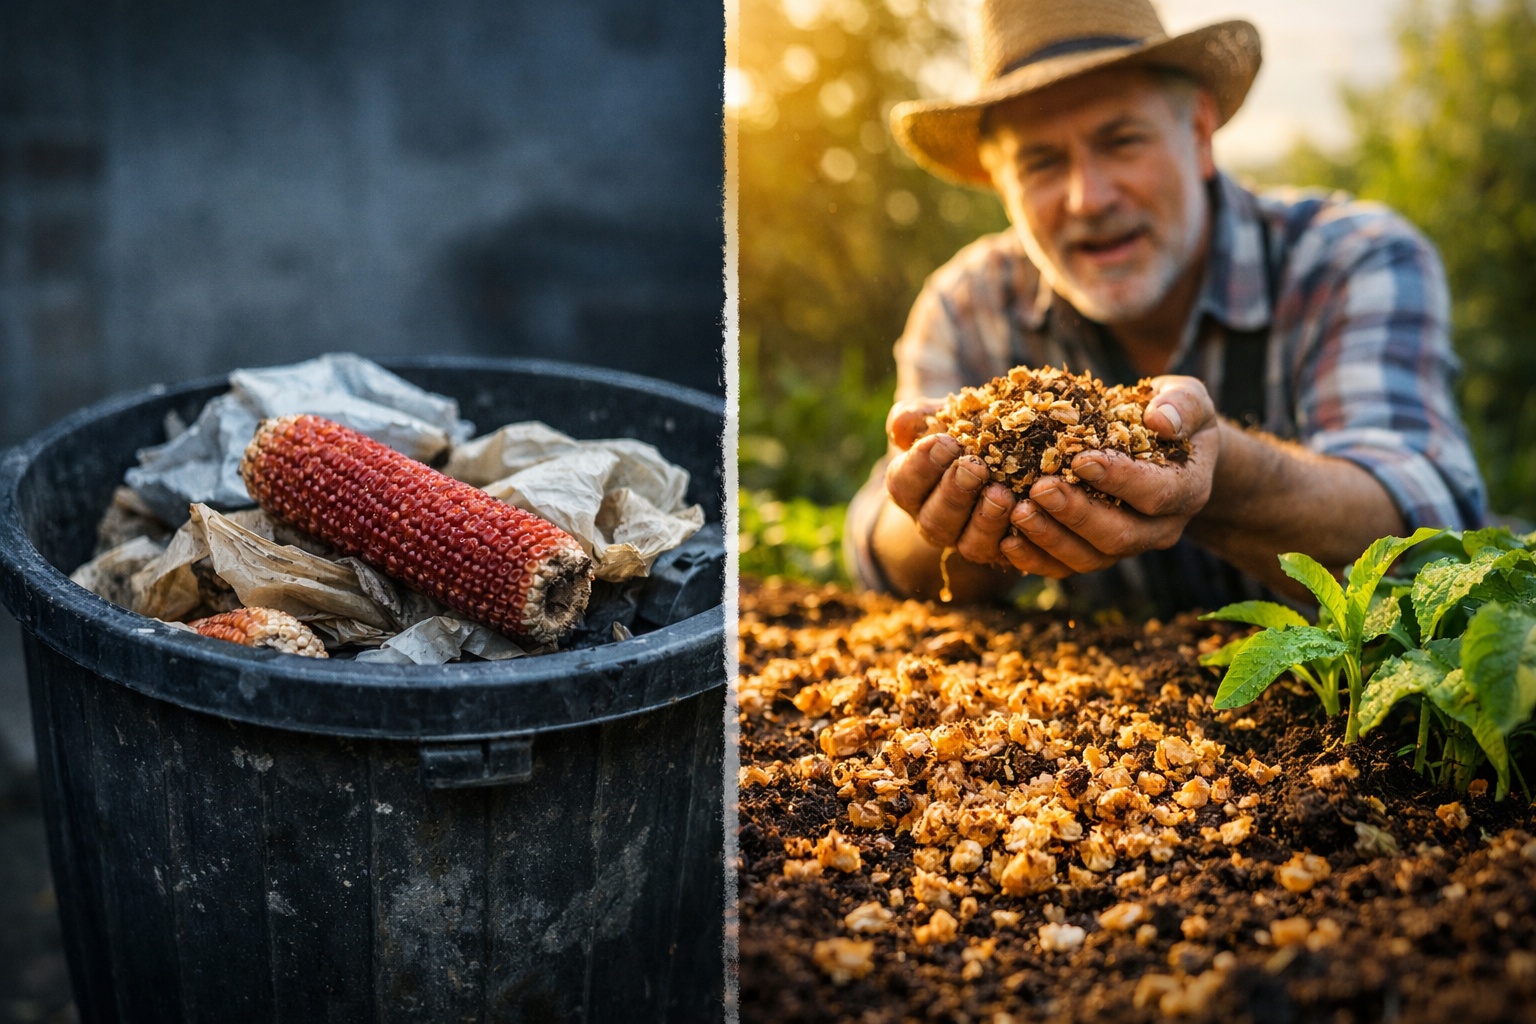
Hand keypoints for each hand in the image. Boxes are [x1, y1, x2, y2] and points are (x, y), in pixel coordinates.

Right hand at [882, 398, 1017, 567]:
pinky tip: (1031, 514)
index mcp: (910, 490)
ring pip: (971, 545)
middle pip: (935, 520)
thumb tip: (900, 424)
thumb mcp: (940, 416)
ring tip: (1004, 494)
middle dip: (954, 494)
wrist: (1000, 448)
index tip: (945, 442)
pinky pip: (1010, 555)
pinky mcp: (1004, 551)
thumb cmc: (960, 428)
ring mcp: (969, 541)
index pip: (903, 484)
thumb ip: (919, 417)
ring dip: (986, 521)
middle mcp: (935, 522)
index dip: (921, 466)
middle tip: (975, 467)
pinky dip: (1021, 540)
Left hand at [999, 376, 1218, 577]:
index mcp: (1186, 489)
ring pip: (1089, 558)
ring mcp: (1126, 546)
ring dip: (1050, 538)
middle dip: (1076, 514)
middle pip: (1119, 535)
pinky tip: (1005, 538)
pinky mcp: (1095, 553)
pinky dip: (1034, 557)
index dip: (1119, 480)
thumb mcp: (1188, 400)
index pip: (1156, 493)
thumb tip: (1161, 421)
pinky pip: (1065, 567)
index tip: (1081, 459)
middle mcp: (1159, 528)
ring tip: (1016, 512)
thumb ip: (1181, 405)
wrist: (1167, 451)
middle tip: (1039, 488)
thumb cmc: (1171, 416)